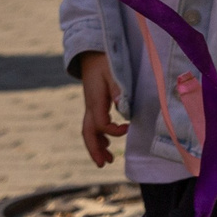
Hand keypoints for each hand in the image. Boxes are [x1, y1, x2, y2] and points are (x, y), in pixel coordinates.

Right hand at [78, 51, 127, 167]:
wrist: (91, 52)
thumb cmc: (105, 61)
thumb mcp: (113, 72)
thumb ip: (117, 89)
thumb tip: (120, 107)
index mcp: (94, 100)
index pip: (101, 124)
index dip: (114, 131)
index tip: (128, 128)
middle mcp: (89, 105)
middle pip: (88, 132)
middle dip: (94, 149)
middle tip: (104, 165)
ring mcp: (90, 105)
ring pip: (88, 130)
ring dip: (96, 146)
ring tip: (109, 160)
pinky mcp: (93, 104)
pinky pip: (92, 124)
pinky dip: (98, 136)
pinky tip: (105, 143)